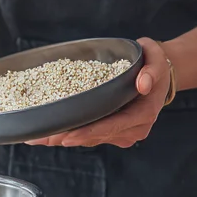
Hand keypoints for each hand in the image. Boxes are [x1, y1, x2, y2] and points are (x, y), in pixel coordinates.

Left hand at [24, 37, 171, 148]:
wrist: (158, 72)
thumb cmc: (154, 62)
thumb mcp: (157, 59)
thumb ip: (152, 71)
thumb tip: (142, 84)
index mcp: (143, 114)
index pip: (112, 126)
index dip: (88, 132)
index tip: (66, 136)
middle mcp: (133, 128)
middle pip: (96, 136)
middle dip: (66, 137)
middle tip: (39, 138)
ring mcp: (124, 132)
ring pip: (90, 138)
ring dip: (64, 138)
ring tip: (38, 137)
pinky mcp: (114, 131)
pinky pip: (91, 134)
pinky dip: (71, 132)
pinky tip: (51, 131)